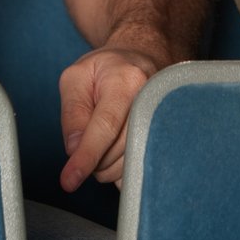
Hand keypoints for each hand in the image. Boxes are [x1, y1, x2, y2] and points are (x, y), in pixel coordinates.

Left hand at [57, 41, 163, 188]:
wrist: (143, 59)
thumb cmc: (107, 69)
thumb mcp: (77, 77)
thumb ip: (72, 112)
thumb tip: (74, 149)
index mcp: (127, 81)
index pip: (106, 126)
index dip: (87, 156)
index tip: (70, 180)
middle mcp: (153, 102)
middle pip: (116, 152)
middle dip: (92, 158)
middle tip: (86, 136)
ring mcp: (165, 122)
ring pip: (128, 166)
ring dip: (106, 165)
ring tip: (103, 137)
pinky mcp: (169, 140)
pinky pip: (141, 171)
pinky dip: (122, 170)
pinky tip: (118, 150)